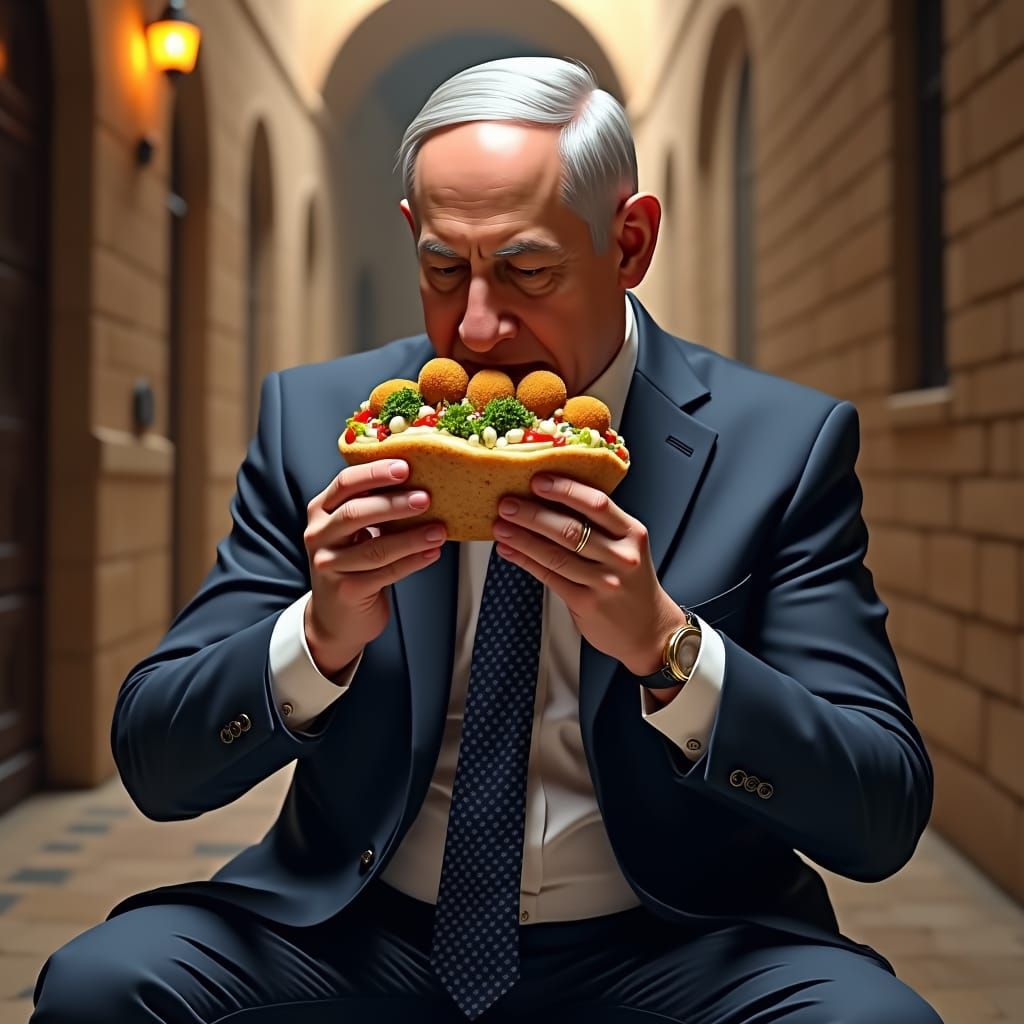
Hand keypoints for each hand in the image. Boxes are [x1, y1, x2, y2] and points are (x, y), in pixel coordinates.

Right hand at [303, 459, 445, 676]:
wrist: (336, 617)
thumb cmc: (352, 565)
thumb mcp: (353, 531)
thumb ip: (373, 506)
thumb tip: (419, 481)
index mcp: (321, 511)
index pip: (346, 483)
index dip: (375, 473)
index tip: (405, 466)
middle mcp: (319, 535)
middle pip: (356, 513)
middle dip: (394, 503)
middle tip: (426, 498)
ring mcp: (329, 565)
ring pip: (375, 547)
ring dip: (411, 537)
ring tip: (439, 530)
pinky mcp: (347, 591)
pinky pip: (385, 573)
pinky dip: (412, 562)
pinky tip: (432, 552)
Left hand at [492, 473, 686, 678]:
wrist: (648, 629)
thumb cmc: (631, 582)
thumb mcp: (627, 547)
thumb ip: (599, 525)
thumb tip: (549, 499)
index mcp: (632, 533)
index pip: (597, 504)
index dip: (565, 490)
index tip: (538, 480)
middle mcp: (621, 556)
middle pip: (570, 529)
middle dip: (532, 514)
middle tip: (507, 503)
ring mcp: (604, 582)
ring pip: (554, 554)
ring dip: (522, 538)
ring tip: (500, 526)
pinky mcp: (586, 603)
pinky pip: (549, 577)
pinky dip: (525, 561)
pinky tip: (509, 551)